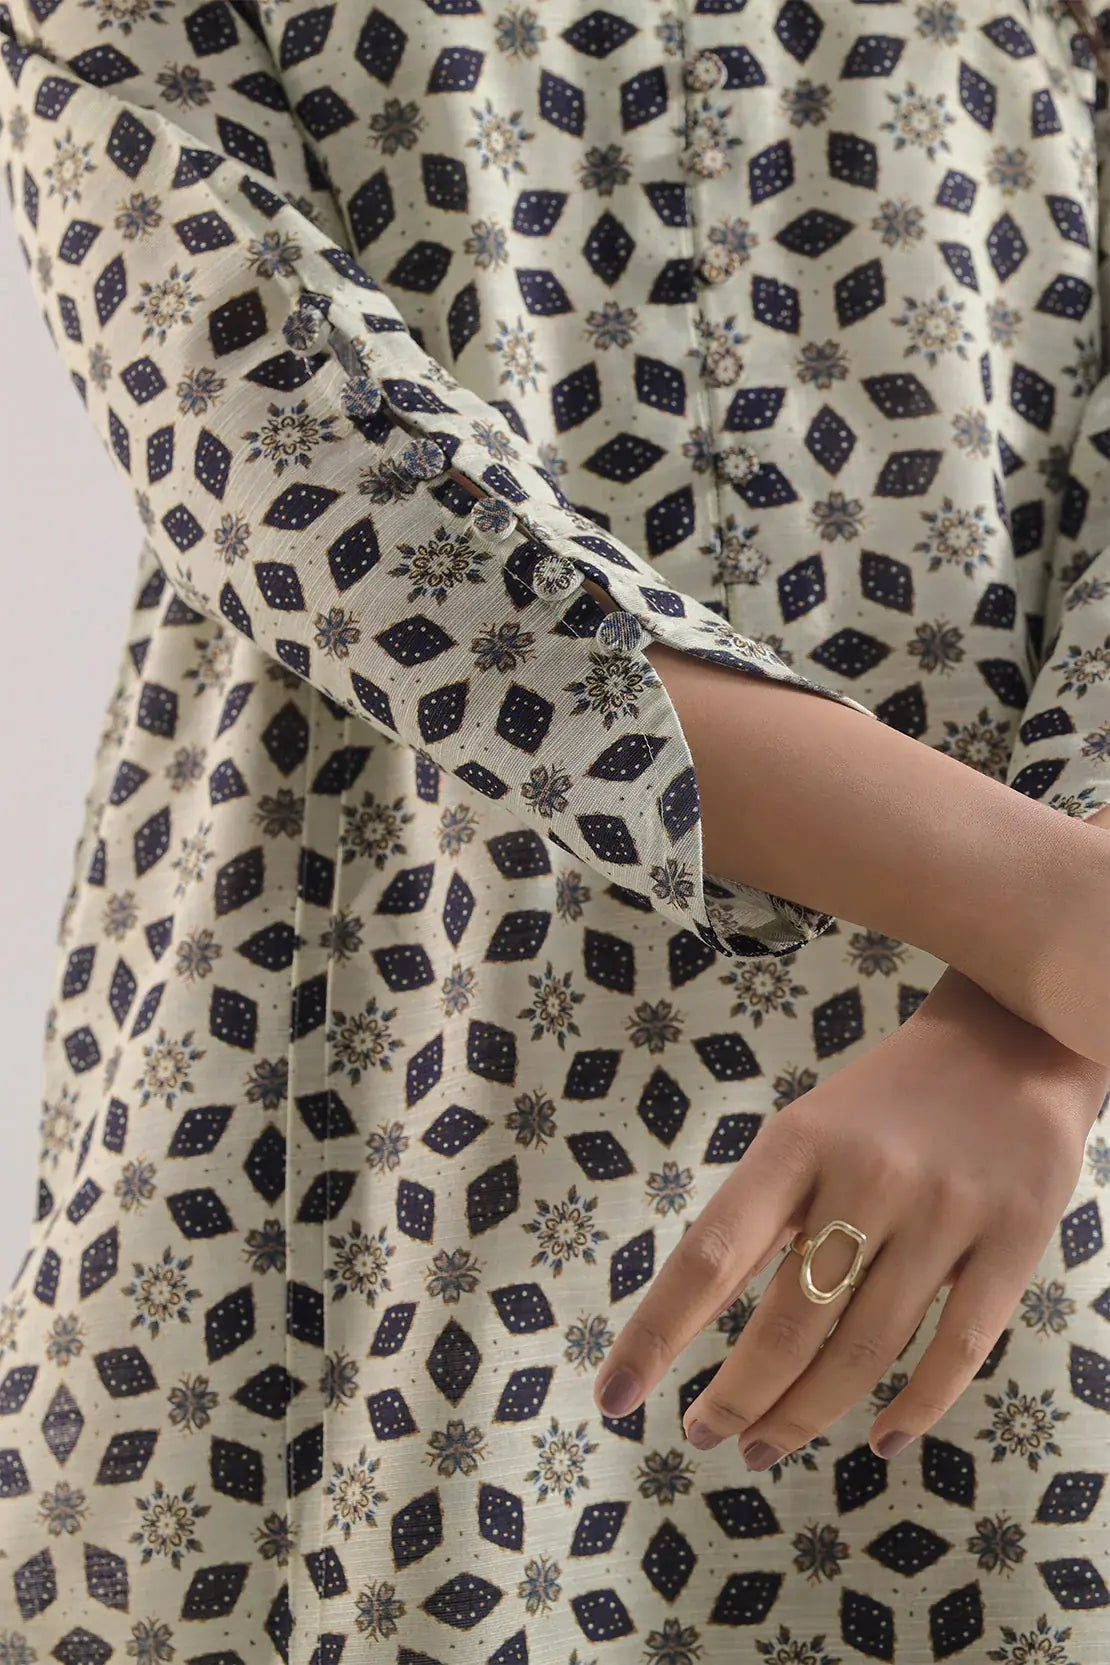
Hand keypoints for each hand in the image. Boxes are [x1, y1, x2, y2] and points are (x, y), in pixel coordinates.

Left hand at [592, 969, 1106, 1467]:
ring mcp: (945, 1210)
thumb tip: (694, 1322)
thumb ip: (763, 1217)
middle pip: (790, 1323)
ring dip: (805, 1414)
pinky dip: (916, 1408)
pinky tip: (878, 1440)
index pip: (710, 1256)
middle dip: (736, 1396)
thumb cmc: (883, 1105)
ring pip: (865, 1350)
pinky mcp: (1015, 1237)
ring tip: (763, 1446)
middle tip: (706, 1436)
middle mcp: (868, 1176)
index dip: (657, 1334)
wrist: (1010, 1040)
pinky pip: (959, 1348)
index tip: (613, 1396)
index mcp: (797, 1143)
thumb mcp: (806, 1132)